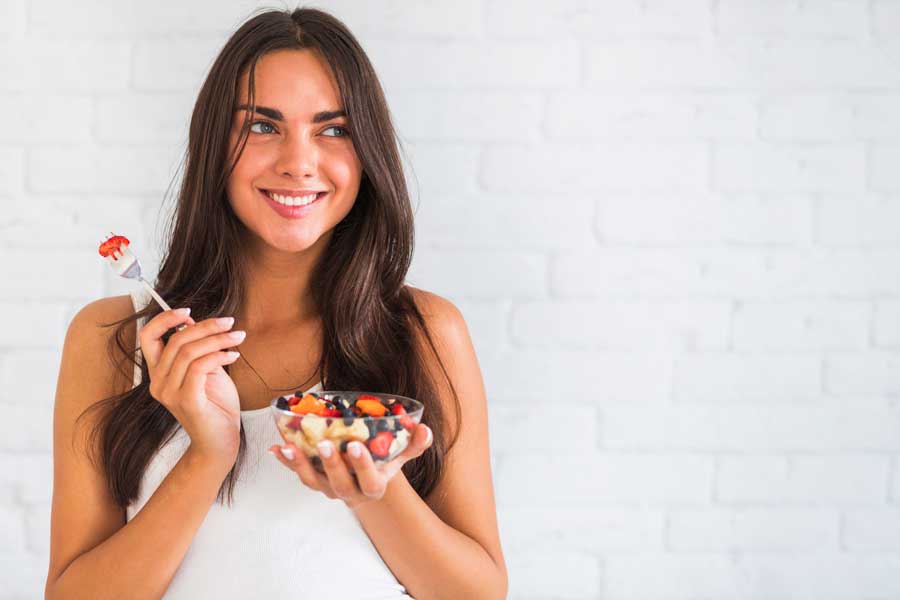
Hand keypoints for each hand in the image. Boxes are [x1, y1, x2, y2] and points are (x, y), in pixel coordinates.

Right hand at [140, 308, 245, 462]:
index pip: (148, 337)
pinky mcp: (186, 401)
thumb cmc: (216, 406)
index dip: (165, 319)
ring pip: (189, 351)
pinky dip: (219, 355)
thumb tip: (194, 322)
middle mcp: (158, 382)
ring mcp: (169, 393)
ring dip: (218, 339)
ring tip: (238, 336)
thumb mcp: (207, 370)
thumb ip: (198, 349)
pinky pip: (200, 367)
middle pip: (175, 340)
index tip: (189, 311)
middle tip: (230, 322)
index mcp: (159, 373)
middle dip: (205, 326)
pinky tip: (234, 355)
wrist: (220, 442)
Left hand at [269, 424, 432, 508]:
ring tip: (288, 447)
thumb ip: (414, 443)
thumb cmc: (384, 462)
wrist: (366, 480)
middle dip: (331, 465)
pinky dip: (286, 461)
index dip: (362, 466)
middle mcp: (350, 492)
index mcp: (374, 486)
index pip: (370, 481)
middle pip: (340, 484)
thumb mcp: (402, 454)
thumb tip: (424, 429)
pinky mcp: (314, 481)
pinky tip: (276, 447)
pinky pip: (298, 473)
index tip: (355, 446)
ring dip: (299, 464)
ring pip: (313, 482)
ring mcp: (329, 488)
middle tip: (324, 444)